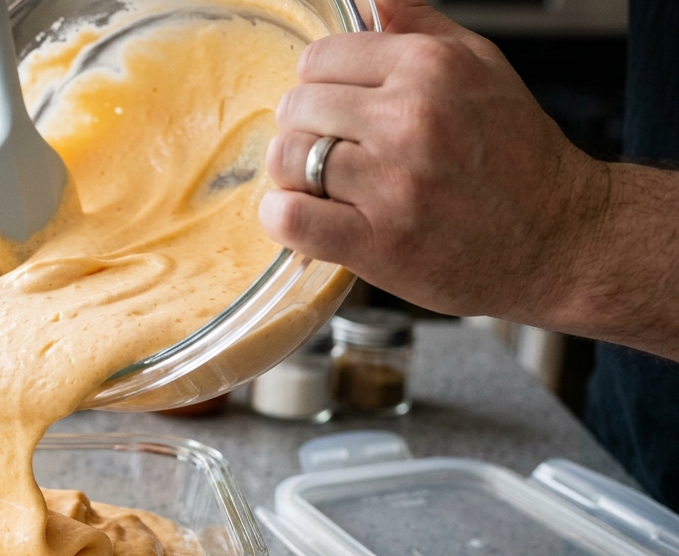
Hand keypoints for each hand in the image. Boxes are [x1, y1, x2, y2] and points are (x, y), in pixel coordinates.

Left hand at [259, 0, 610, 327]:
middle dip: (306, 130)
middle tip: (334, 152)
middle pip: (297, 107)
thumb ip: (418, 27)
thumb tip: (369, 1)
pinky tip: (309, 217)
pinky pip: (289, 217)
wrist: (560, 239)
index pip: (319, 58)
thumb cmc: (518, 157)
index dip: (320, 86)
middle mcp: (410, 119)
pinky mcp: (377, 242)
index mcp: (430, 68)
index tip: (337, 110)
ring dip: (294, 176)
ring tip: (325, 187)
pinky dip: (284, 218)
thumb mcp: (481, 67)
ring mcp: (392, 183)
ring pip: (287, 159)